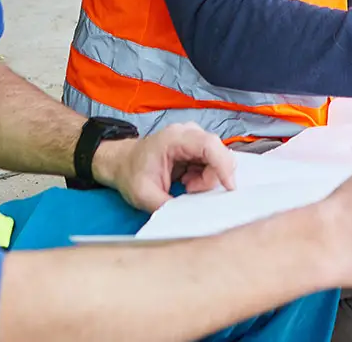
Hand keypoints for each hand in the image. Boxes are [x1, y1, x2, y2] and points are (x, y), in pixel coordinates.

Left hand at [91, 123, 236, 211]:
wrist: (122, 163)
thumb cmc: (131, 174)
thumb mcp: (144, 195)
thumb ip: (167, 207)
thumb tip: (189, 220)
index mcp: (174, 138)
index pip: (209, 145)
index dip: (223, 166)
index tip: (229, 188)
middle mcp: (188, 132)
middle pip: (217, 153)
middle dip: (211, 178)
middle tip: (190, 191)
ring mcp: (193, 137)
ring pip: (217, 159)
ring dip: (206, 178)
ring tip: (185, 186)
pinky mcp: (196, 145)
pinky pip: (212, 162)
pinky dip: (204, 176)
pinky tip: (187, 181)